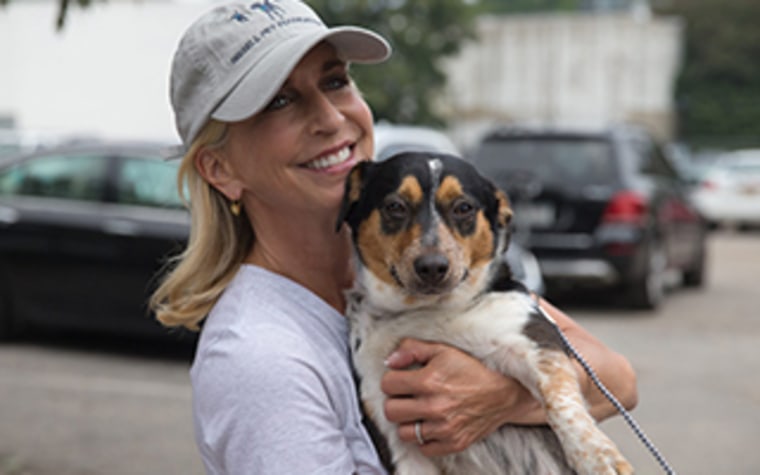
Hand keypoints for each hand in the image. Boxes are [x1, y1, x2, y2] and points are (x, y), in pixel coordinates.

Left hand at [381, 338, 542, 456]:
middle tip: (407, 397)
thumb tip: (389, 361)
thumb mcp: (442, 350)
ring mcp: (444, 428)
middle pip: (390, 411)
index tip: (401, 380)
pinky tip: (431, 425)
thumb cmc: (472, 369)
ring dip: (408, 422)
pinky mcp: (454, 443)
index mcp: (429, 381)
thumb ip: (412, 350)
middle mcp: (434, 407)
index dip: (392, 380)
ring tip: (419, 412)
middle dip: (395, 402)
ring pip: (403, 433)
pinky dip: (424, 438)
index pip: (387, 385)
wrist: (505, 392)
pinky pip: (423, 448)